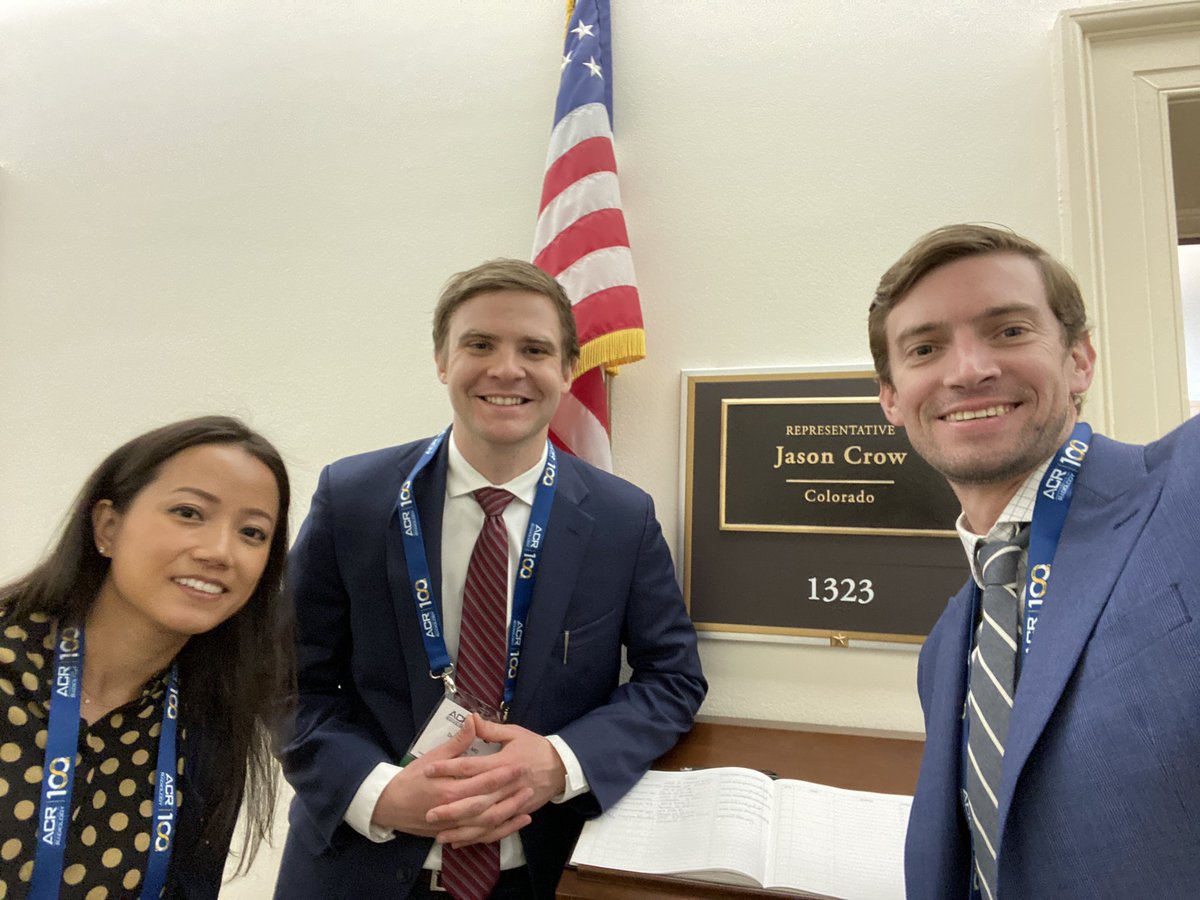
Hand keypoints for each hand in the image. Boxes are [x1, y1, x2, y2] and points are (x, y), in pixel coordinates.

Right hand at [369, 716, 529, 837]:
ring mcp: (456, 824)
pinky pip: (482, 836)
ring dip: (509, 813)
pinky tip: (516, 823)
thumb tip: (473, 720)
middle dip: (511, 794)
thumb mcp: (433, 756)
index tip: (521, 764)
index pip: (483, 780)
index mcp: (451, 787)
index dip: (504, 773)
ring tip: (528, 803)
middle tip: (531, 783)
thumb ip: (457, 742)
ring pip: (488, 823)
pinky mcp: (455, 833)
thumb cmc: (412, 778)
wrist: (391, 805)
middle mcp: (455, 809)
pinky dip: (500, 831)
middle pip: (490, 803)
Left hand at [423, 715, 567, 846]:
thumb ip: (490, 729)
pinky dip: (477, 838)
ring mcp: (511, 803)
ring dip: (462, 829)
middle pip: (475, 800)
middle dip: (451, 808)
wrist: (561, 767)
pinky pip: (495, 830)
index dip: (448, 768)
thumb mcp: (514, 733)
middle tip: (428, 812)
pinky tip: (460, 842)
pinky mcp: (516, 814)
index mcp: (502, 763)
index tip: (427, 770)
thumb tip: (470, 718)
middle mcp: (505, 786)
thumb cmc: (535, 747)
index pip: (470, 767)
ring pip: (483, 821)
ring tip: (439, 833)